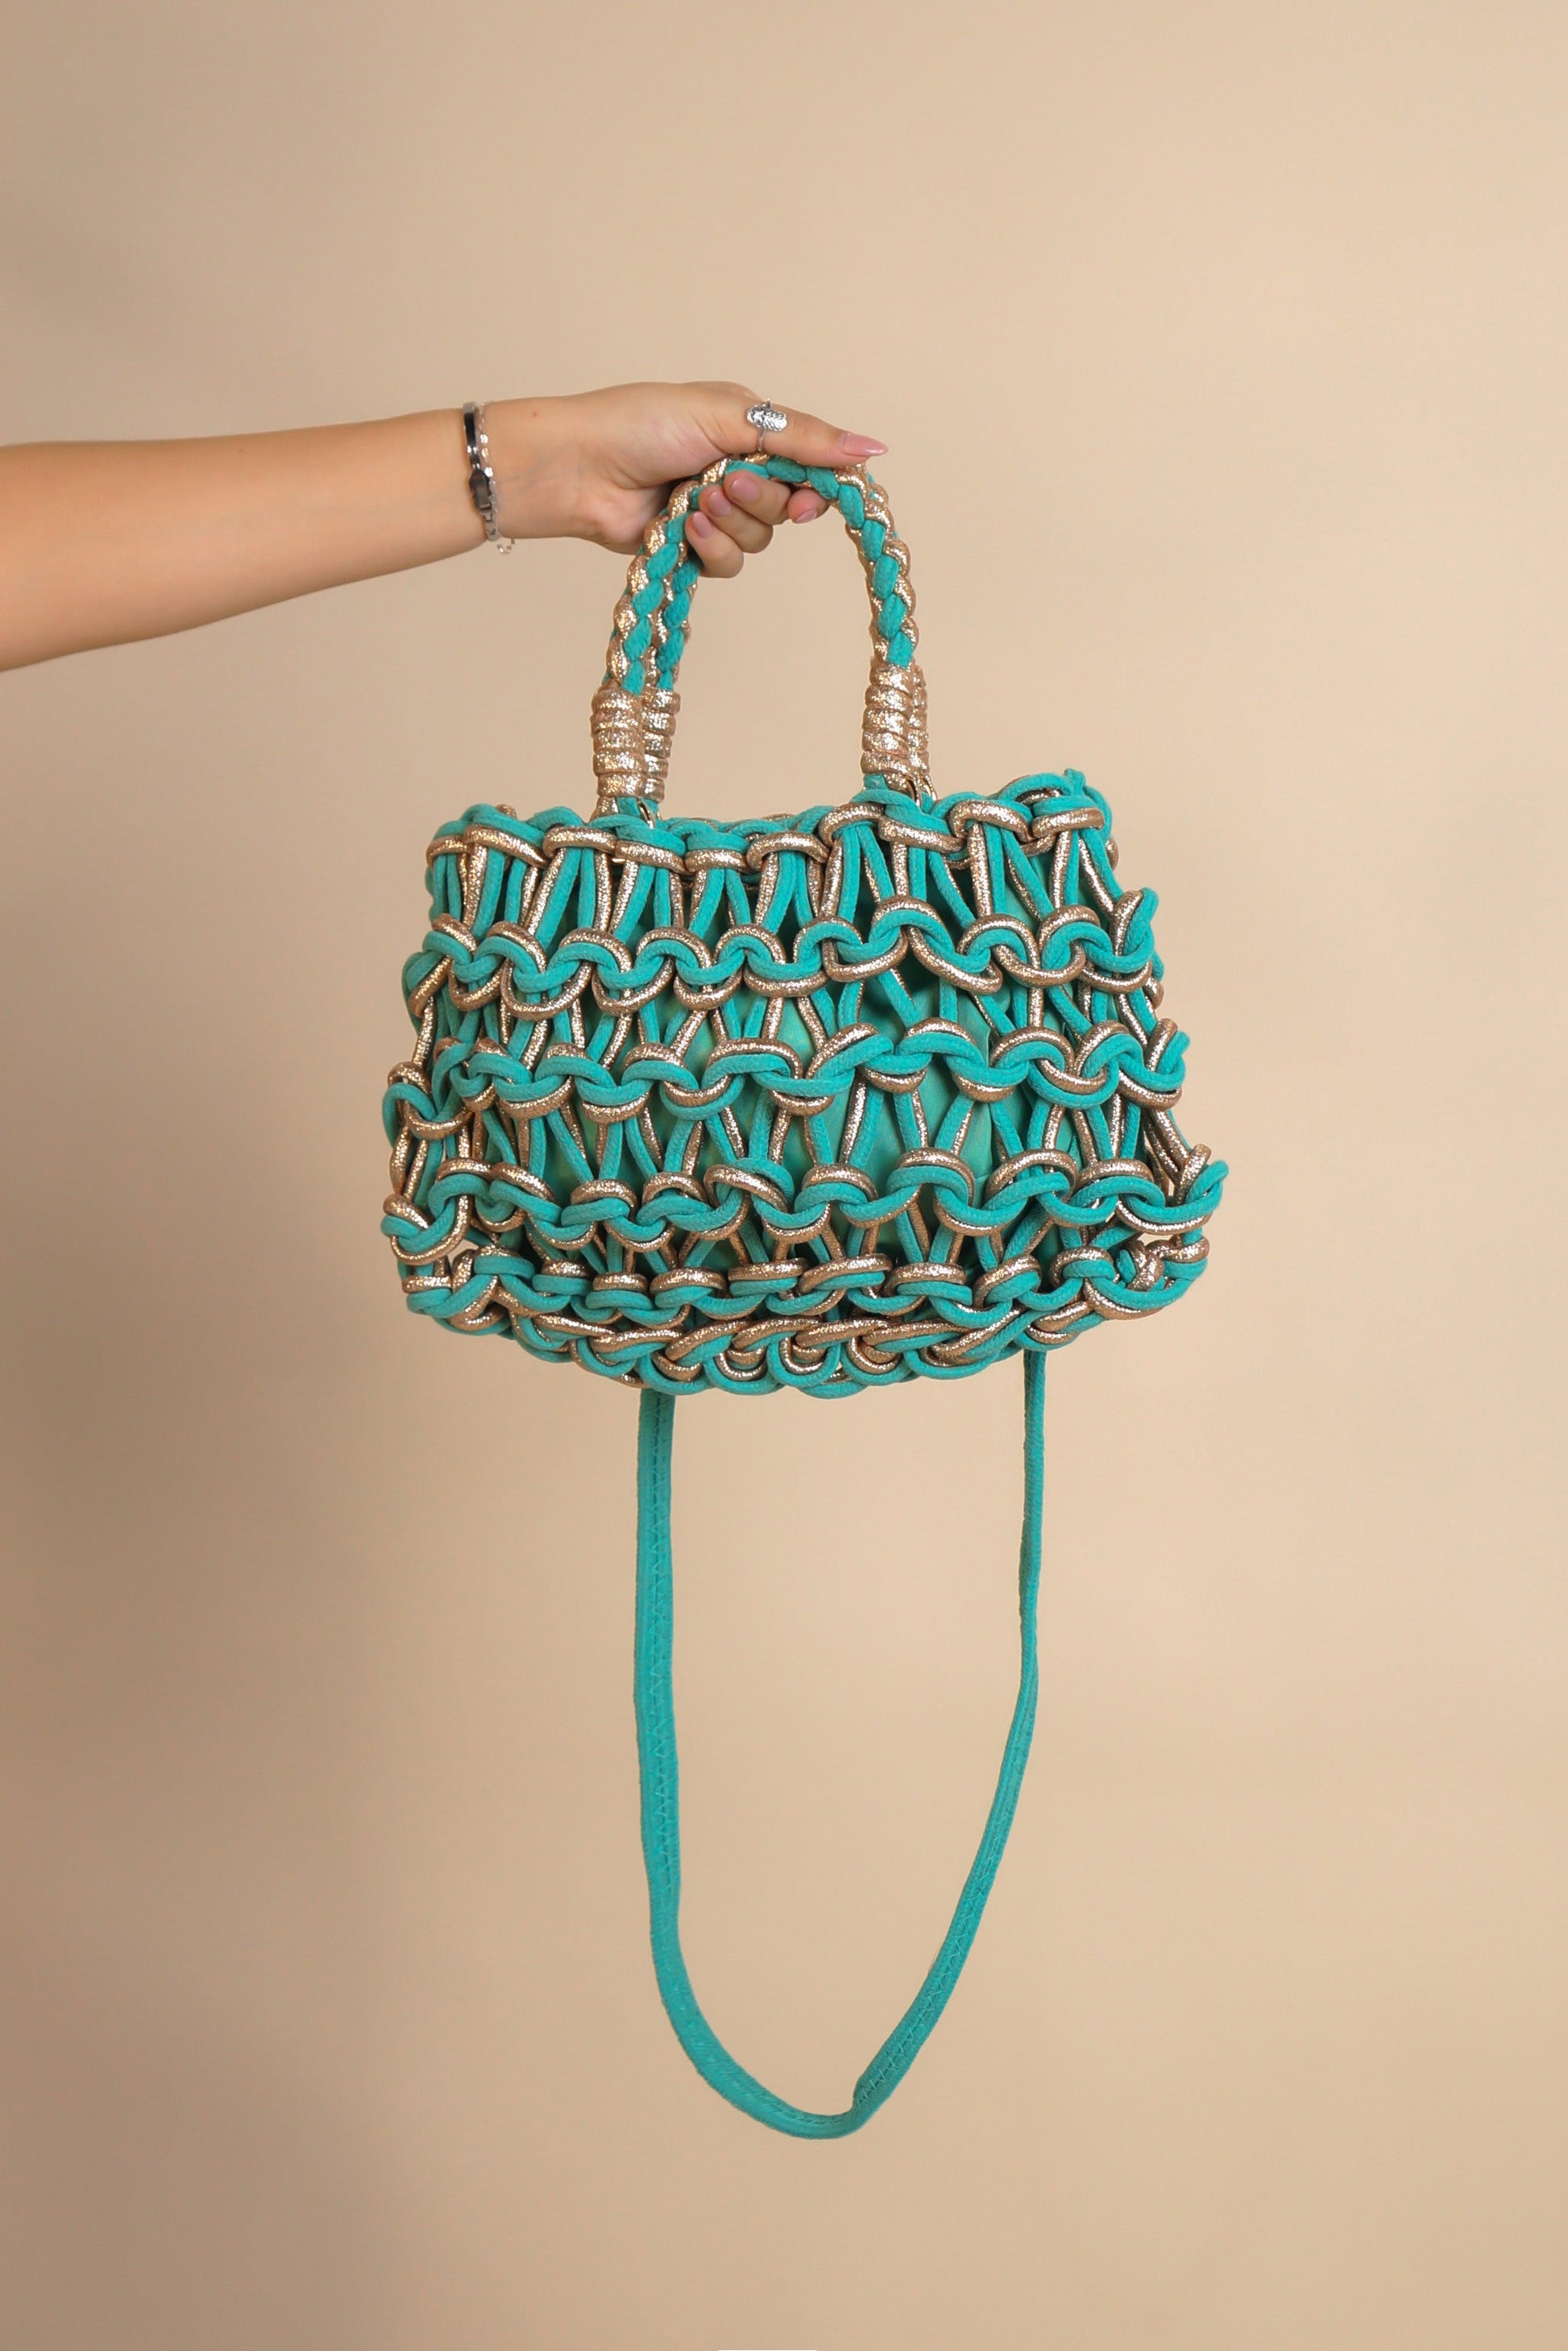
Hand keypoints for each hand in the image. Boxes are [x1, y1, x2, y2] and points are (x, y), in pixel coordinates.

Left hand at [482, 381, 887, 576]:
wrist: (578, 467)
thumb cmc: (641, 424)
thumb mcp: (730, 416)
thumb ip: (802, 437)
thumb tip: (871, 449)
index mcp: (750, 429)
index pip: (810, 465)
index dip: (815, 486)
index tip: (810, 496)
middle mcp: (737, 470)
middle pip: (787, 508)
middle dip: (759, 500)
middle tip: (723, 481)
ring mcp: (713, 511)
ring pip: (758, 541)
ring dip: (730, 524)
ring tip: (693, 500)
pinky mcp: (690, 547)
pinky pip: (728, 564)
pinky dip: (710, 547)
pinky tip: (682, 526)